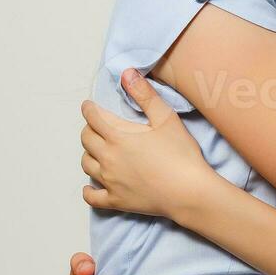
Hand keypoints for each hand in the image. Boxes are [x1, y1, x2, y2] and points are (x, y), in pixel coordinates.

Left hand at [80, 69, 213, 219]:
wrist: (189, 191)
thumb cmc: (180, 154)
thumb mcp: (166, 118)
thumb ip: (144, 95)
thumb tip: (126, 74)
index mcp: (118, 136)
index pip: (93, 118)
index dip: (89, 109)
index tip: (89, 106)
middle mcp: (108, 158)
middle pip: (86, 140)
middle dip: (89, 129)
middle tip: (97, 126)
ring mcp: (110, 181)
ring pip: (86, 164)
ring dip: (89, 154)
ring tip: (98, 150)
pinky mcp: (116, 200)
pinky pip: (92, 196)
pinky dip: (89, 190)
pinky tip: (92, 185)